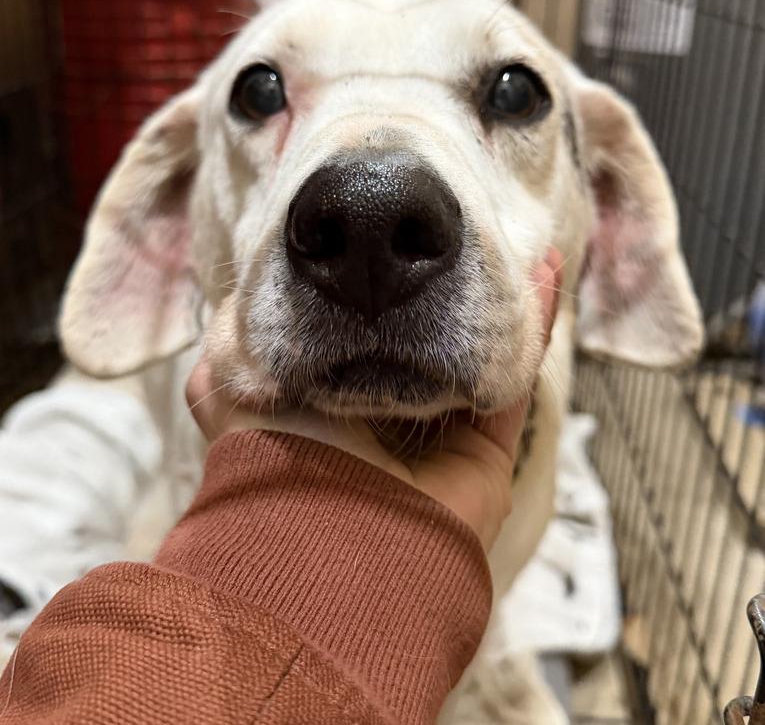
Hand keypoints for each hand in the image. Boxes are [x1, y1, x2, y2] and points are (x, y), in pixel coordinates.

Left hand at [188, 249, 561, 550]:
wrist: (327, 534)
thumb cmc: (277, 454)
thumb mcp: (228, 390)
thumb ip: (231, 348)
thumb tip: (232, 306)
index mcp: (325, 408)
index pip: (357, 341)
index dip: (373, 294)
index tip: (388, 242)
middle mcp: (383, 426)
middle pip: (423, 347)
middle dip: (444, 295)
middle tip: (460, 240)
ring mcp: (438, 443)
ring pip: (474, 357)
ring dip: (499, 304)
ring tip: (514, 246)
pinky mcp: (484, 457)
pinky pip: (515, 382)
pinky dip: (534, 329)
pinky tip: (546, 276)